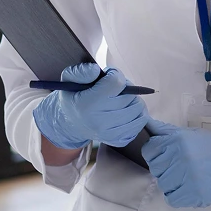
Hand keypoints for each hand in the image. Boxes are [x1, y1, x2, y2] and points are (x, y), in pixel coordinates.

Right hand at [33, 63, 148, 149]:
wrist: (71, 123)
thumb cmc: (75, 97)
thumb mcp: (69, 80)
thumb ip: (81, 71)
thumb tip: (96, 70)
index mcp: (87, 104)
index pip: (116, 82)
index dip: (115, 75)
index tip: (108, 78)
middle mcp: (99, 121)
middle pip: (130, 96)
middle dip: (126, 88)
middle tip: (115, 91)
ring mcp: (109, 133)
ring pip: (138, 109)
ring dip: (134, 101)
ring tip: (121, 100)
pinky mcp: (119, 140)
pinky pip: (140, 122)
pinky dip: (137, 114)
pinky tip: (126, 111)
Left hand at [142, 119, 210, 207]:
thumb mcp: (193, 134)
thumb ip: (167, 131)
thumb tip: (146, 124)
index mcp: (179, 140)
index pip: (149, 149)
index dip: (158, 151)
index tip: (170, 153)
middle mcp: (180, 158)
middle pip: (155, 167)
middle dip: (166, 166)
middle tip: (184, 164)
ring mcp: (186, 178)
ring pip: (162, 184)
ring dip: (173, 182)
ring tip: (190, 175)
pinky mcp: (192, 195)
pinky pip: (171, 198)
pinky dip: (179, 195)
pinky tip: (191, 187)